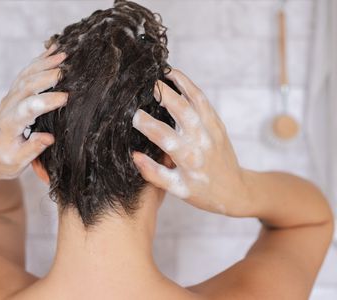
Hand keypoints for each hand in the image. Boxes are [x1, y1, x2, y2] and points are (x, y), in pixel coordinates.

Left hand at [0, 44, 67, 180]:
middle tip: (67, 70)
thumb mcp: (18, 161)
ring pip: (26, 75)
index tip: (66, 98)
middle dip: (47, 76)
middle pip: (26, 86)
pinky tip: (52, 52)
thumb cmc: (7, 161)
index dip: (46, 101)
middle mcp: (7, 106)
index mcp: (8, 124)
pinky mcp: (14, 93)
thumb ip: (32, 149)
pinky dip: (39, 61)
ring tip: (63, 55)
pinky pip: (26, 73)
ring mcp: (10, 97)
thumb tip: (49, 137)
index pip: (27, 109)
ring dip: (44, 64)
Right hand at [132, 69, 251, 216]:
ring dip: (180, 83)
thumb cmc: (203, 192)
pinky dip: (191, 87)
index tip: (132, 114)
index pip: (164, 136)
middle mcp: (202, 141)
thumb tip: (134, 155)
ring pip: (196, 100)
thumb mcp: (176, 190)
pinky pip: (204, 101)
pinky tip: (178, 78)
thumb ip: (154, 173)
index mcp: (189, 159)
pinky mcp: (218, 124)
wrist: (235, 190)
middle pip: (182, 111)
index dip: (147, 124)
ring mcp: (212, 130)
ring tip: (164, 71)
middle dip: (163, 94)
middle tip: (146, 82)